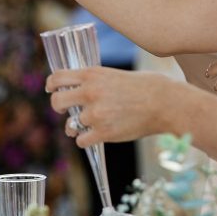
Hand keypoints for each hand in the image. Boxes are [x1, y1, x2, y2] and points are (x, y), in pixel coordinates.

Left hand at [46, 67, 176, 147]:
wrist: (165, 103)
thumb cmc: (145, 87)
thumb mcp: (114, 74)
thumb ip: (94, 81)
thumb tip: (78, 90)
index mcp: (92, 74)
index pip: (57, 77)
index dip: (51, 85)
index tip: (52, 90)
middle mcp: (90, 92)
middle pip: (56, 102)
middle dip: (58, 107)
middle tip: (65, 111)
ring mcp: (96, 114)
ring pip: (70, 125)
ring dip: (76, 127)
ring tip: (89, 125)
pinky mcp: (104, 133)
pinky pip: (81, 141)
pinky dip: (86, 140)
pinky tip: (95, 136)